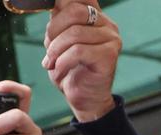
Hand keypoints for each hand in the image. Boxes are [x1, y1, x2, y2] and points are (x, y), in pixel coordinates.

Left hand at [43, 0, 120, 122]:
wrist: (84, 97)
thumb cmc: (71, 68)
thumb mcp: (58, 37)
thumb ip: (58, 18)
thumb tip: (48, 2)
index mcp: (95, 16)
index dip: (61, 2)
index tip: (49, 13)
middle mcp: (107, 25)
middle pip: (75, 11)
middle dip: (54, 30)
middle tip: (48, 48)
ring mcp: (112, 39)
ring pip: (74, 34)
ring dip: (56, 50)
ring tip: (51, 63)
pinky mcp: (109, 56)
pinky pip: (78, 51)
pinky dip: (63, 62)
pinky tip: (59, 71)